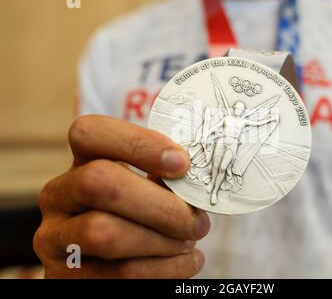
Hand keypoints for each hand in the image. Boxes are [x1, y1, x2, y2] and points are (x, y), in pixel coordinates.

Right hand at [33, 115, 209, 277]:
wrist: (109, 269)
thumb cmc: (140, 218)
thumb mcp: (145, 189)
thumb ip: (164, 179)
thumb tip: (197, 179)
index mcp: (81, 163)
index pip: (89, 133)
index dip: (138, 143)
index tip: (182, 163)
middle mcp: (59, 197)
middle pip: (99, 182)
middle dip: (160, 204)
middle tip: (196, 220)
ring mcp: (56, 239)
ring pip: (107, 233)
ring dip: (163, 240)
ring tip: (189, 241)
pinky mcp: (67, 278)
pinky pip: (122, 274)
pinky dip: (166, 269)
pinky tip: (185, 262)